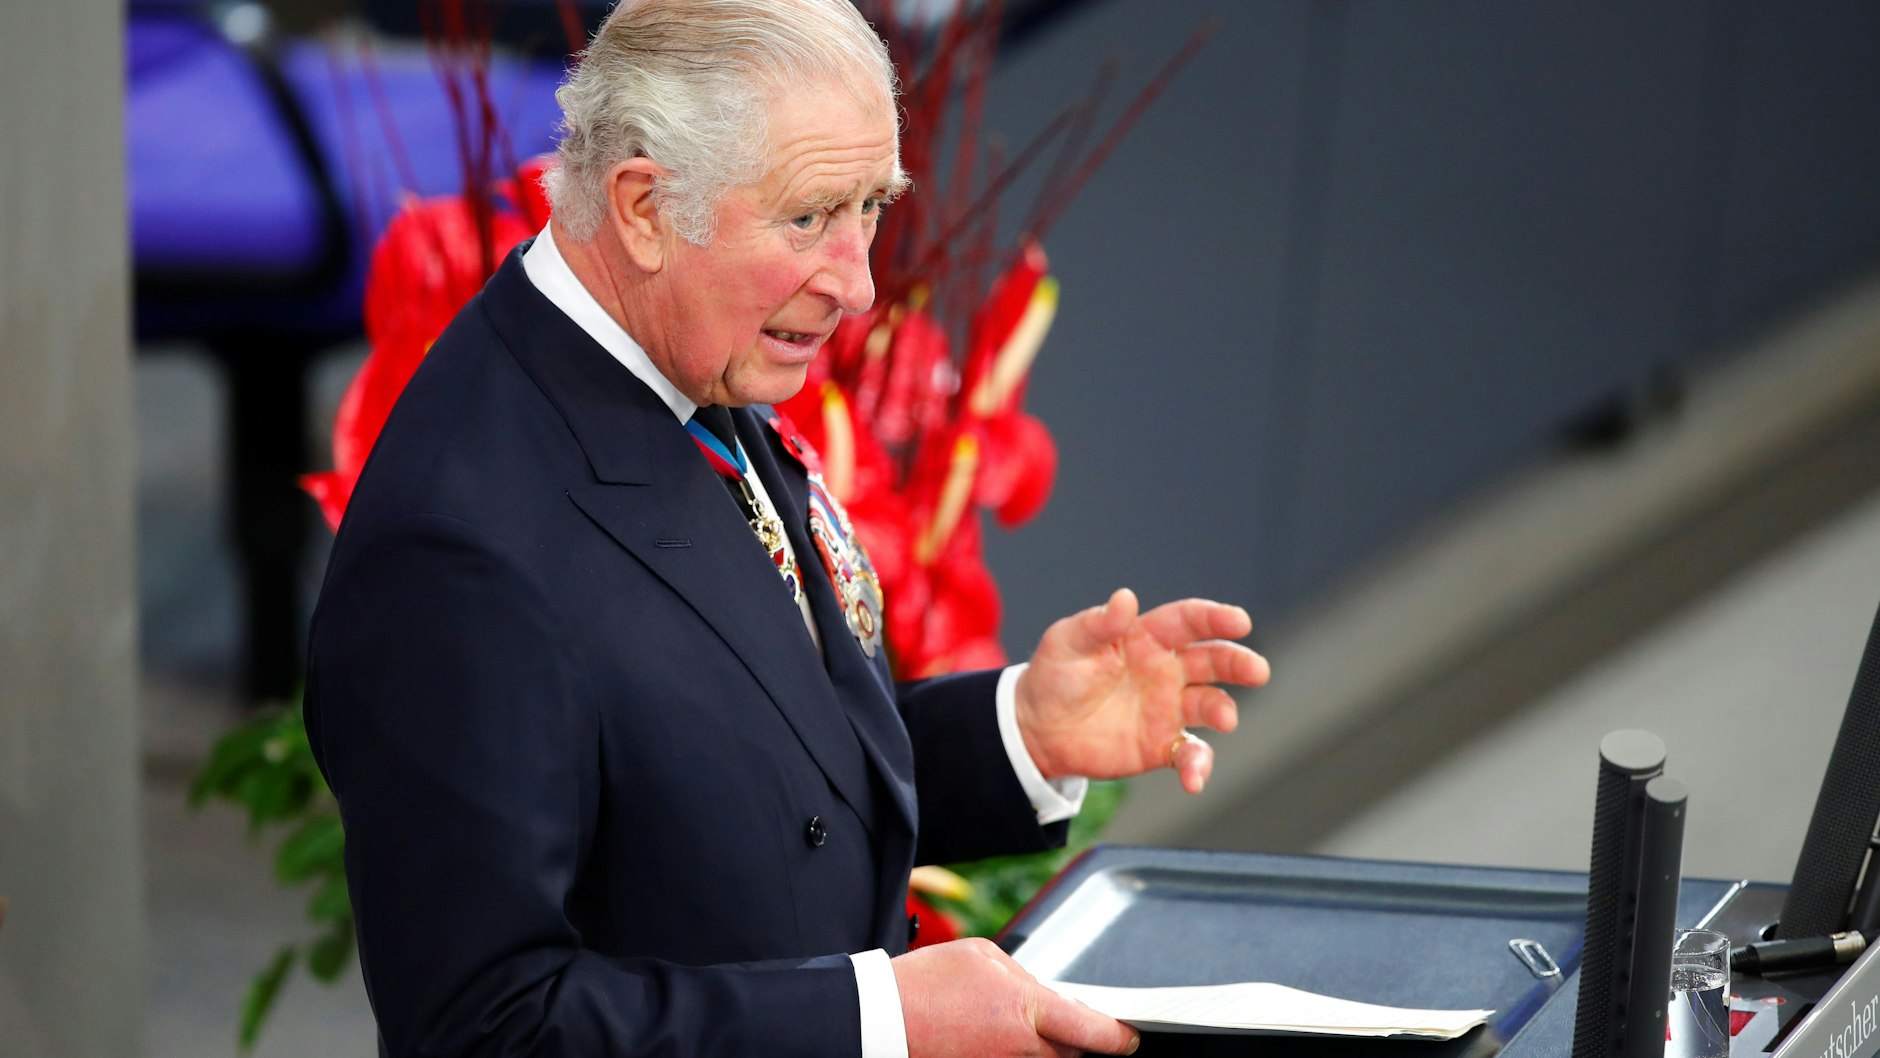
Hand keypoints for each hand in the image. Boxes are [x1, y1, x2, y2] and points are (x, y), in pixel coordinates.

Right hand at [893, 938, 1138, 1056]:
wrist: (879, 1020)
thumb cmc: (925, 984)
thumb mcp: (982, 956)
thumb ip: (1023, 976)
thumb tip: (1043, 995)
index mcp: (1026, 1009)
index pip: (1092, 1031)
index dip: (1117, 1036)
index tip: (1128, 1037)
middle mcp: (1022, 1050)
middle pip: (1071, 1051)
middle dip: (1068, 1035)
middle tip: (1050, 1016)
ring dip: (1038, 1046)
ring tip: (1003, 1022)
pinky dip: (1014, 1052)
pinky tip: (989, 1034)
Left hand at [1015, 588, 1269, 792]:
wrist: (1038, 729)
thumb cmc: (1054, 675)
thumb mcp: (1066, 643)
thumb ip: (1097, 624)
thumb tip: (1125, 598)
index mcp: (1147, 637)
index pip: (1188, 621)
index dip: (1215, 618)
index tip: (1240, 622)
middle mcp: (1167, 669)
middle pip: (1213, 660)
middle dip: (1238, 663)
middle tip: (1257, 672)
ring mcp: (1168, 708)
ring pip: (1211, 704)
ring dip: (1224, 711)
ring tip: (1226, 720)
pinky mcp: (1162, 745)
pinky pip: (1190, 753)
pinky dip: (1198, 766)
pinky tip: (1194, 779)